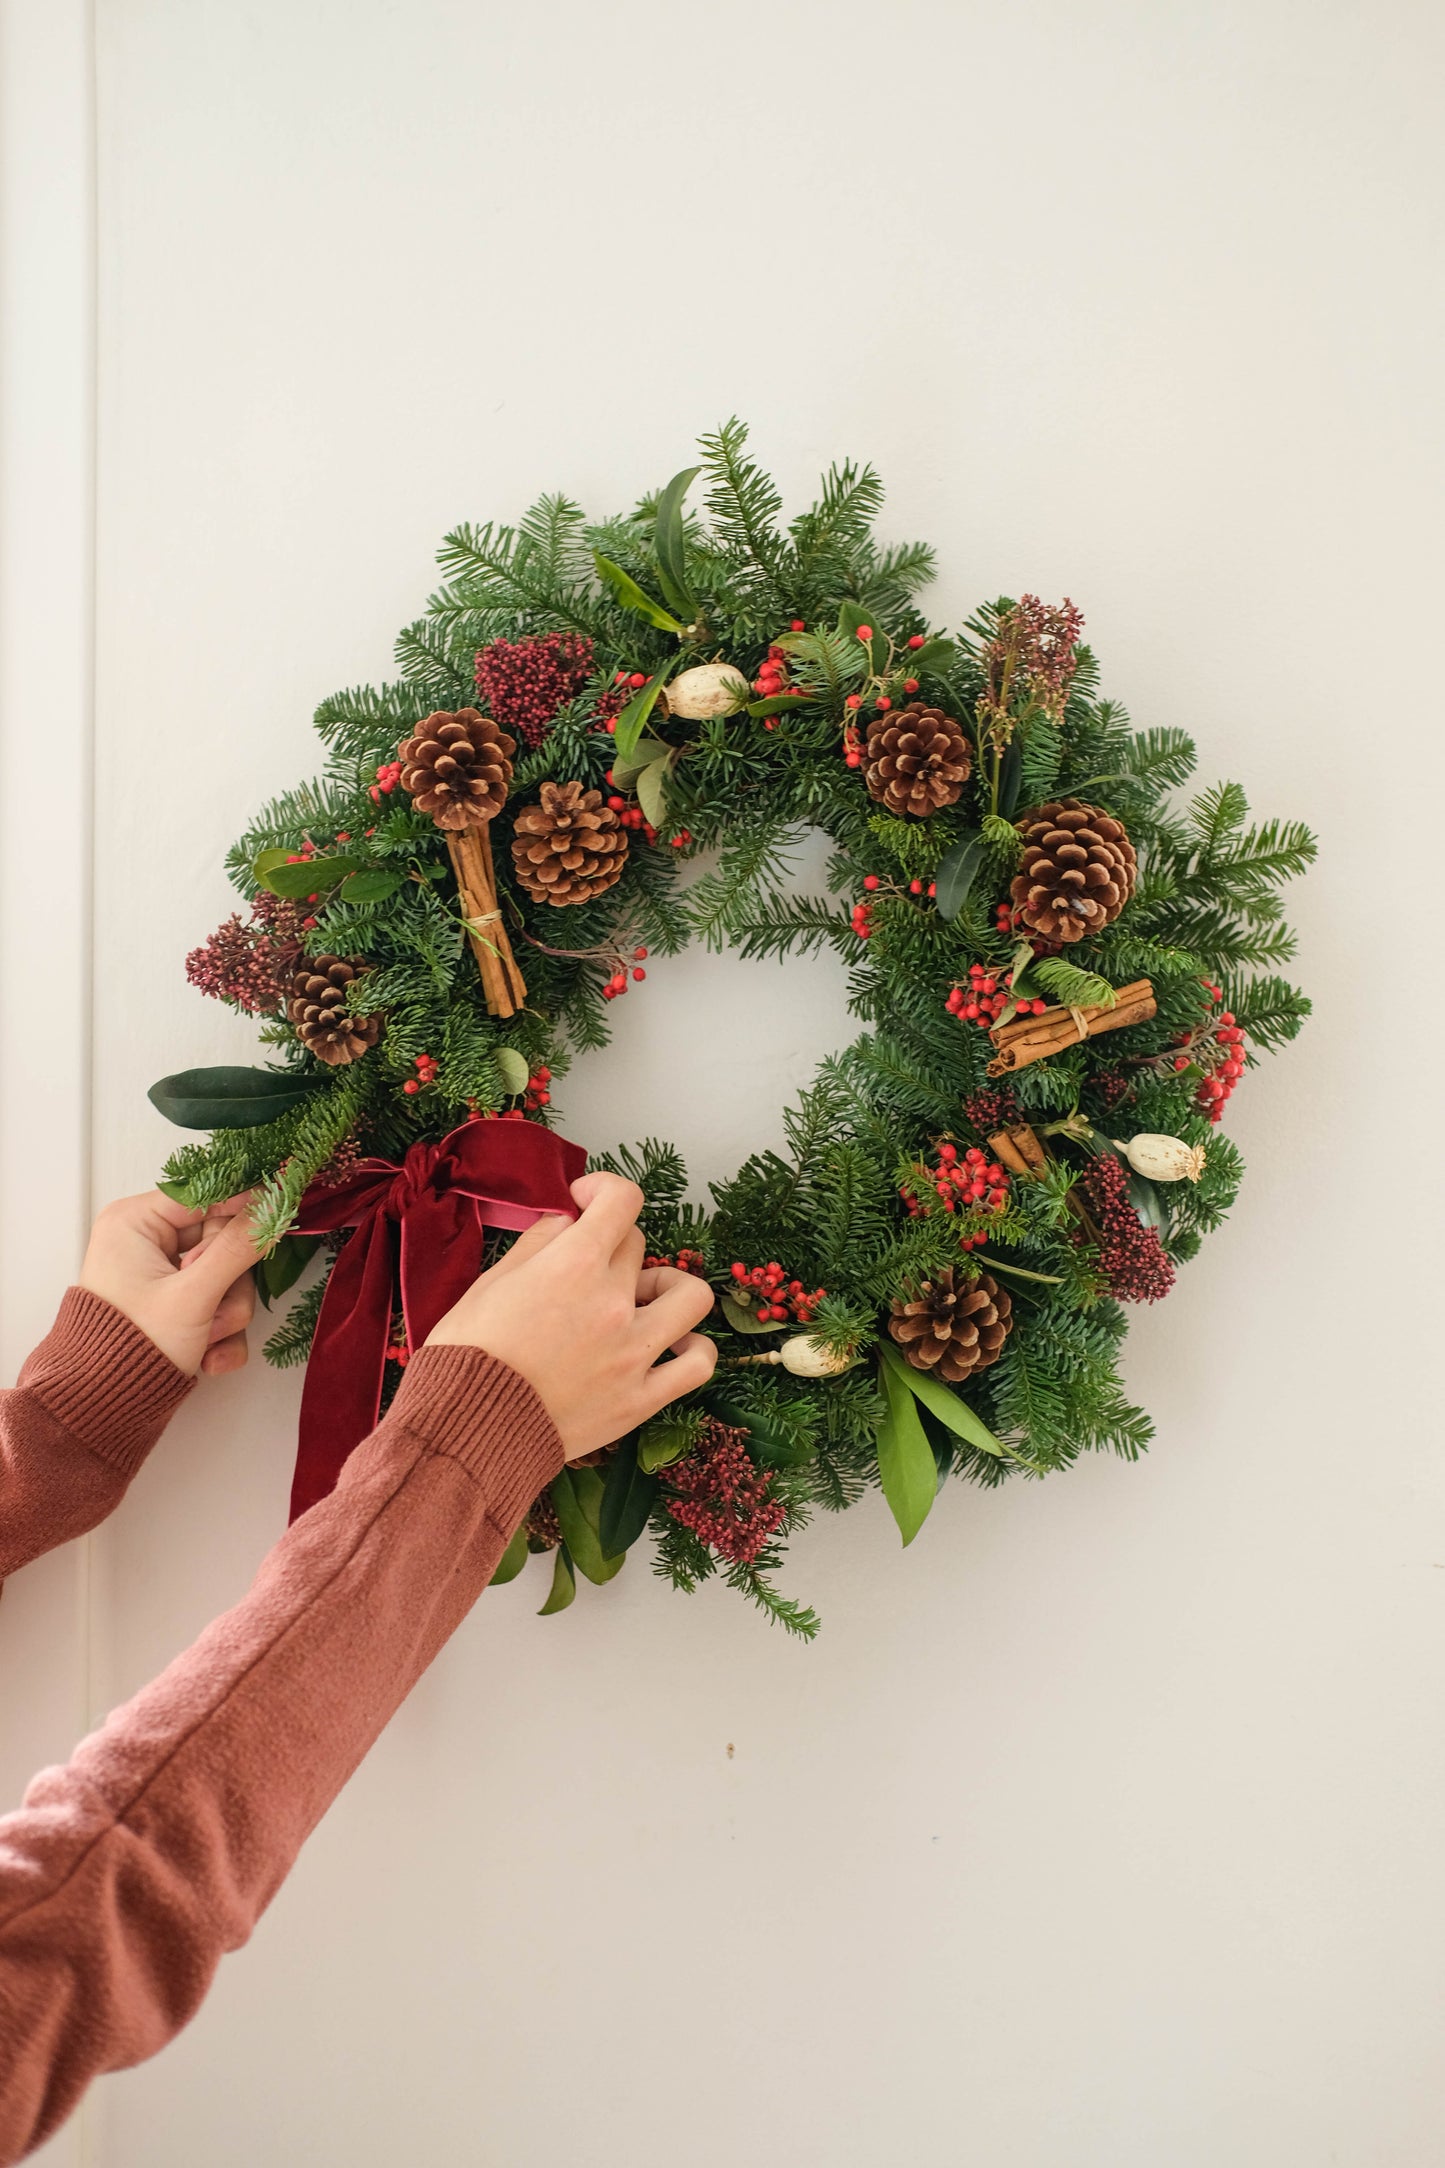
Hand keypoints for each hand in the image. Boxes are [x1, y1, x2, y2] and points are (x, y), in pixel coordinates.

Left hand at [78, 1191, 263, 1377]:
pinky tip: (206, 1357)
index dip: (243, 1209)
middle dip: (229, 1285)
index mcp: (135, 1222)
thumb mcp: (193, 1295)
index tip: (277, 1216)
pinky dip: (219, 1333)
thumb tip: (274, 1204)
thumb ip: (239, 1248)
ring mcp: (163, 1275)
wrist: (107, 1409)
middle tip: (215, 1312)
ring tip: (205, 1341)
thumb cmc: (133, 1347)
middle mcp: (147, 1241)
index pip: (205, 1194)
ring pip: (226, 1277)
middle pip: (221, 1241)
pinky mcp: (176, 1304)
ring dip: (227, 1315)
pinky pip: (216, 1303)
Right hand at [425, 1170, 716, 1459]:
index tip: (586, 1202)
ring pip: (691, 1295)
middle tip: (586, 1268)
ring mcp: (634, 1352)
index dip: (604, 1190)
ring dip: (669, 1287)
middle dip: (612, 1247)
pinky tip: (672, 1345)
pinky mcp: (641, 1398)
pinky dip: (693, 1348)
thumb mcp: (490, 1281)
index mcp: (573, 1265)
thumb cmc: (467, 1355)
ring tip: (644, 1299)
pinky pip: (698, 1364)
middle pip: (638, 1247)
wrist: (465, 1430)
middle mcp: (613, 1302)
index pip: (622, 1199)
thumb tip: (569, 1219)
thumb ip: (538, 1242)